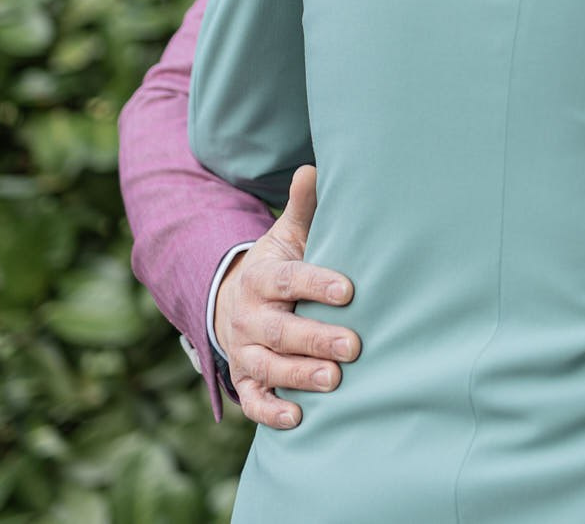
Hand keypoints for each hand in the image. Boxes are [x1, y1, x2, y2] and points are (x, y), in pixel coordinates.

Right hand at [213, 165, 360, 428]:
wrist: (232, 303)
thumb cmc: (276, 269)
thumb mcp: (286, 237)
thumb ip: (304, 208)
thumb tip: (313, 167)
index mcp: (261, 277)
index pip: (287, 280)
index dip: (315, 284)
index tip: (348, 290)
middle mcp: (248, 316)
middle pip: (278, 329)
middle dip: (314, 338)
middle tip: (352, 345)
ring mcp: (244, 350)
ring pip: (266, 366)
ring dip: (297, 376)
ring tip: (333, 382)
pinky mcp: (244, 379)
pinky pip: (253, 401)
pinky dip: (272, 412)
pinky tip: (299, 419)